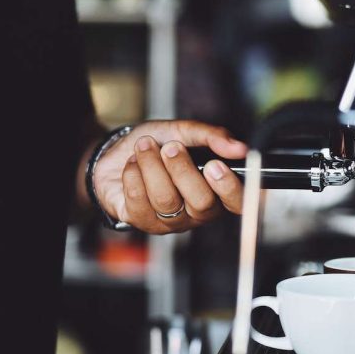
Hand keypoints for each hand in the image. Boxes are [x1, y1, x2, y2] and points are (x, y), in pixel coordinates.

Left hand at [93, 120, 246, 233]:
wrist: (116, 153)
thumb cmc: (156, 145)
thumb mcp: (184, 131)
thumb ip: (212, 137)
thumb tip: (239, 147)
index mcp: (216, 191)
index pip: (238, 204)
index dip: (229, 188)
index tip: (214, 164)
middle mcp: (197, 212)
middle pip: (202, 203)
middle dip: (182, 170)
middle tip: (170, 147)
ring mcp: (171, 221)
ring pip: (166, 199)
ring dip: (152, 165)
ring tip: (145, 147)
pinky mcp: (142, 222)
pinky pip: (139, 198)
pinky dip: (133, 172)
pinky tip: (132, 164)